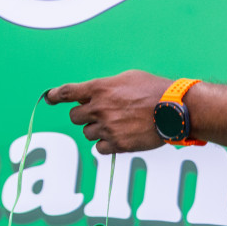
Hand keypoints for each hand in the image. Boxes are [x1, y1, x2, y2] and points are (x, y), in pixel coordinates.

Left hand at [46, 71, 169, 153]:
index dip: (55, 96)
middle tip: (98, 114)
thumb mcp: (127, 77)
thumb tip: (91, 93)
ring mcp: (108, 127)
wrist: (176, 109)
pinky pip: (99, 148)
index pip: (67, 92)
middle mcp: (99, 108)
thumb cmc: (155, 90)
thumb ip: (105, 86)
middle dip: (83, 115)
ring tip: (116, 125)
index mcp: (99, 88)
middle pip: (74, 117)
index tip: (49, 98)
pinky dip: (106, 145)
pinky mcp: (118, 144)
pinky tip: (118, 137)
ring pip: (87, 133)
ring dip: (97, 130)